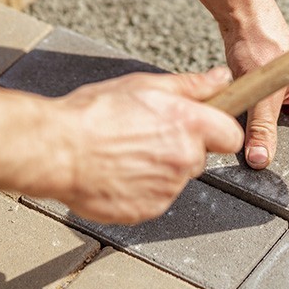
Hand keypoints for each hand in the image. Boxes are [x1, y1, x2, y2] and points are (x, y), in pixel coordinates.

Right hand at [48, 68, 242, 223]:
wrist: (58, 150)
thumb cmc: (93, 115)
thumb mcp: (144, 86)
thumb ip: (190, 86)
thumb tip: (219, 79)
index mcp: (188, 124)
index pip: (230, 136)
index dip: (217, 130)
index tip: (204, 128)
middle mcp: (184, 158)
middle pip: (199, 157)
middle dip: (181, 148)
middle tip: (147, 136)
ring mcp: (167, 188)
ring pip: (175, 178)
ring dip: (159, 168)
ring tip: (125, 153)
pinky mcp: (149, 209)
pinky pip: (155, 198)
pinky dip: (141, 188)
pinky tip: (119, 172)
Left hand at [223, 13, 288, 169]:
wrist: (242, 15)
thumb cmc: (260, 42)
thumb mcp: (261, 92)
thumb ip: (261, 128)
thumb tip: (261, 160)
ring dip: (283, 140)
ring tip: (273, 162)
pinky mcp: (271, 89)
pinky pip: (273, 115)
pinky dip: (265, 127)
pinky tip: (252, 137)